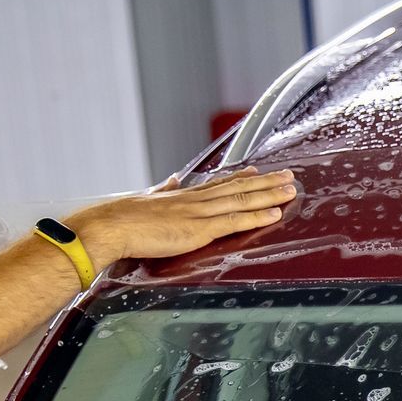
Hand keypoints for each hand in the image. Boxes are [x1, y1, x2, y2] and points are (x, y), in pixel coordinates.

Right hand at [68, 167, 296, 269]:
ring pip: (242, 200)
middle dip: (266, 182)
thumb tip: (170, 181)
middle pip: (238, 188)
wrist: (110, 226)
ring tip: (291, 189)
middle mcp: (195, 200)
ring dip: (270, 195)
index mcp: (182, 195)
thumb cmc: (122, 220)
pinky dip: (257, 216)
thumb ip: (162, 191)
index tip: (259, 171)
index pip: (218, 184)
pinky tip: (275, 213)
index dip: (242, 178)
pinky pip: (236, 221)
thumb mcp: (146, 200)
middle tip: (289, 175)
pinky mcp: (200, 230)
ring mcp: (200, 214)